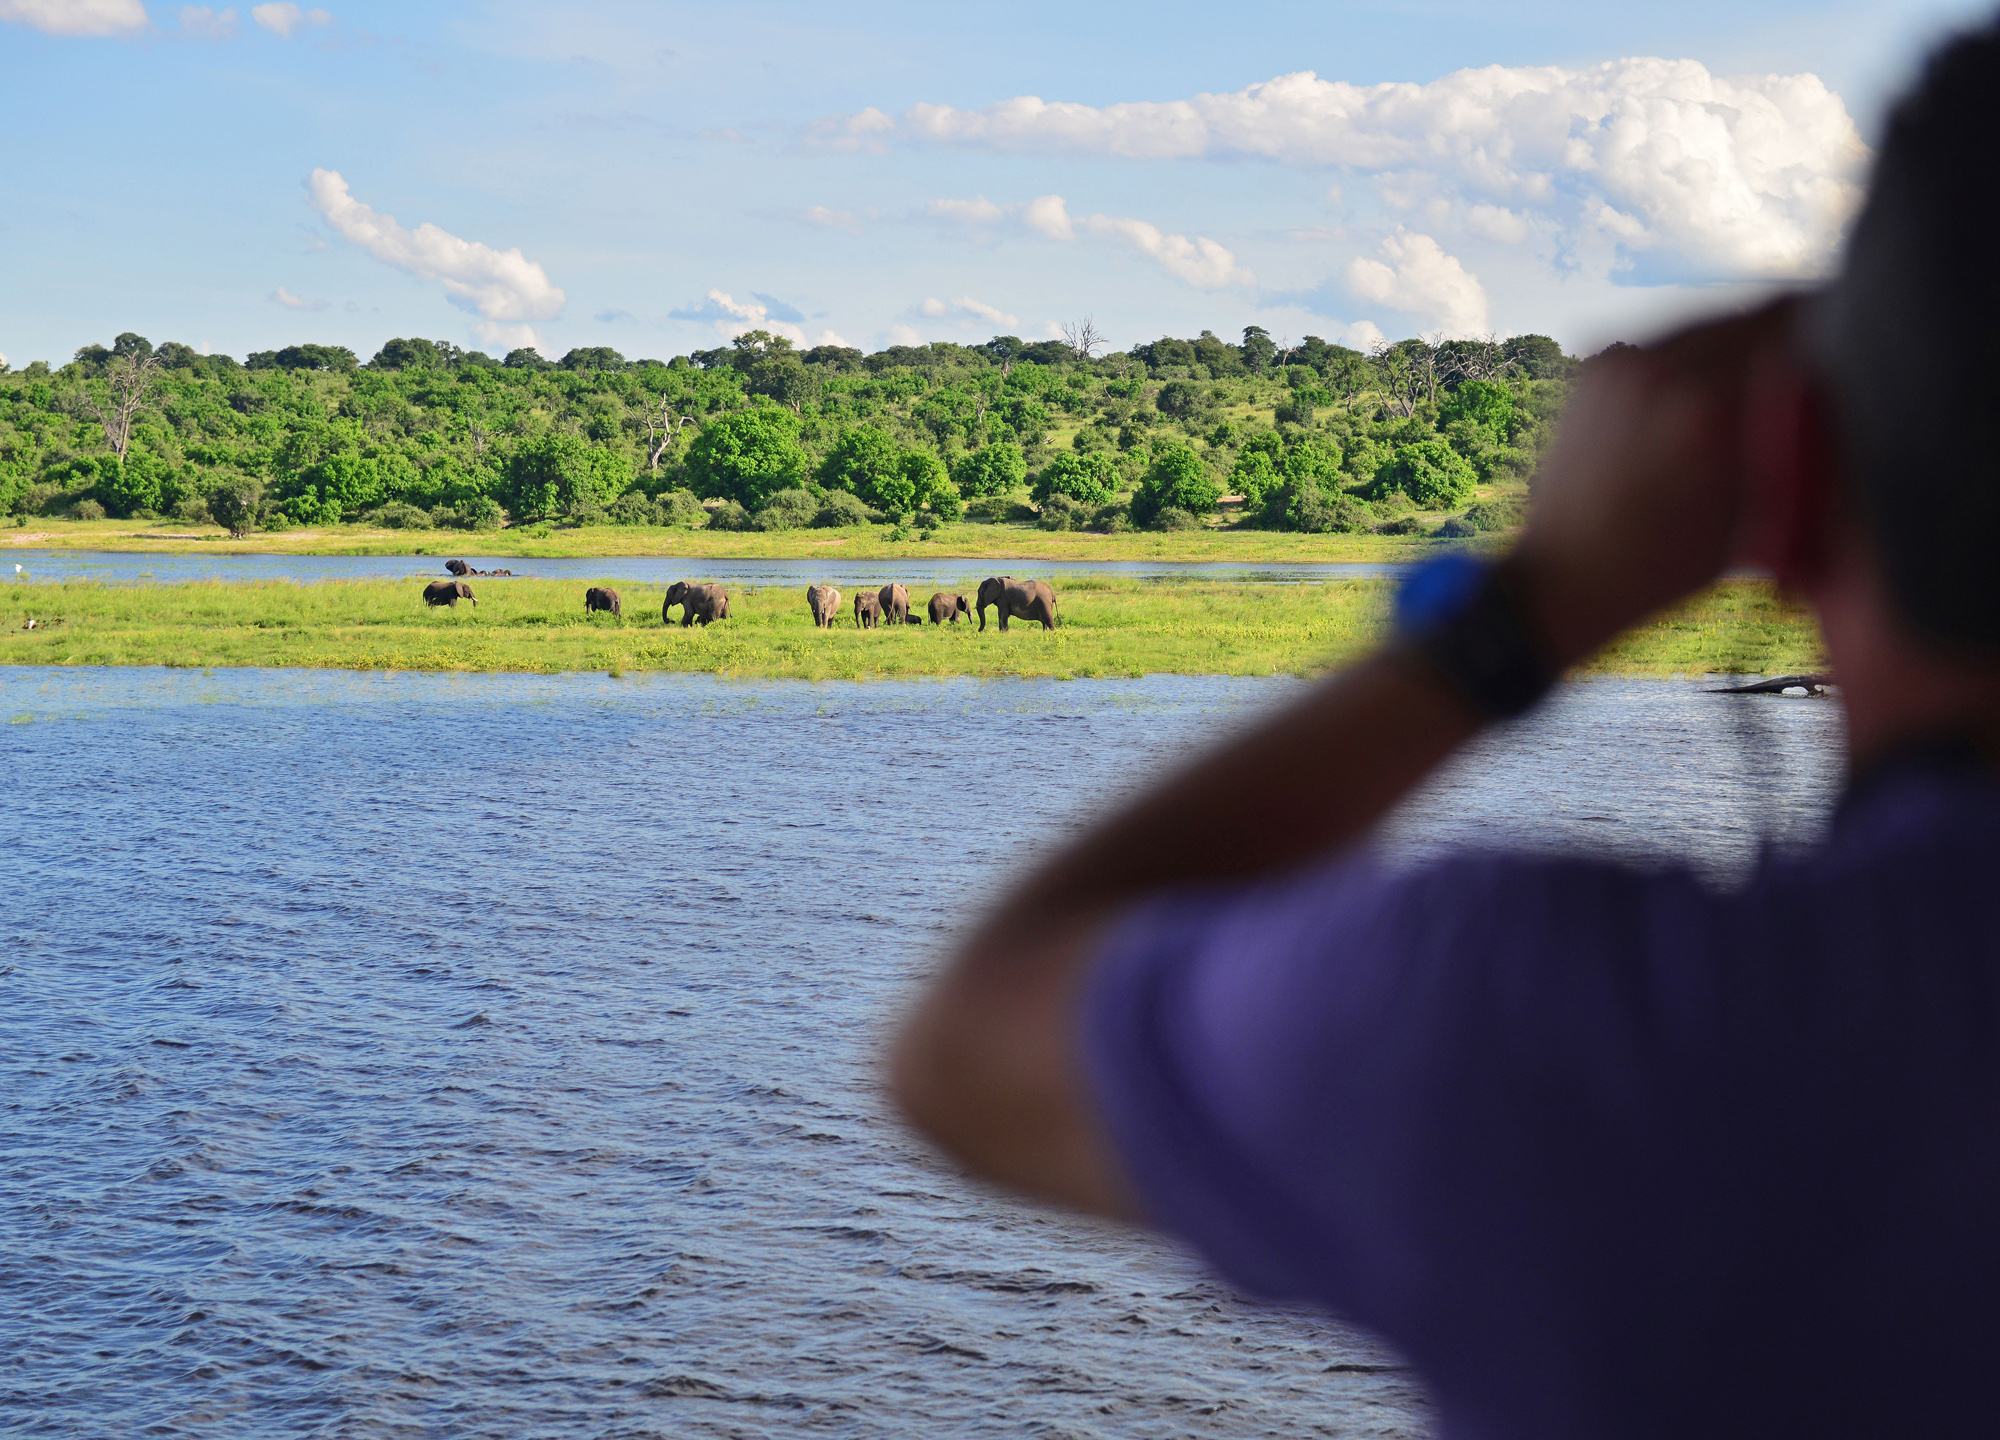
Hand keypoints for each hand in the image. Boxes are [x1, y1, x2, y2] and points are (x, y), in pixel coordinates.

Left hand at [1510, 299, 1799, 668]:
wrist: (1564, 576)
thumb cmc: (1664, 564)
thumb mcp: (1758, 511)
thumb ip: (1800, 437)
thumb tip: (1836, 379)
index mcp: (1708, 405)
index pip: (1796, 324)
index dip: (1832, 335)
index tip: (1844, 356)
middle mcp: (1661, 369)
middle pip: (1758, 316)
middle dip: (1788, 343)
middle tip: (1805, 380)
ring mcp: (1623, 362)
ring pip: (1714, 325)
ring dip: (1740, 349)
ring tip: (1744, 404)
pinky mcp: (1599, 366)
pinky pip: (1670, 342)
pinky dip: (1694, 363)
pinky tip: (1695, 409)